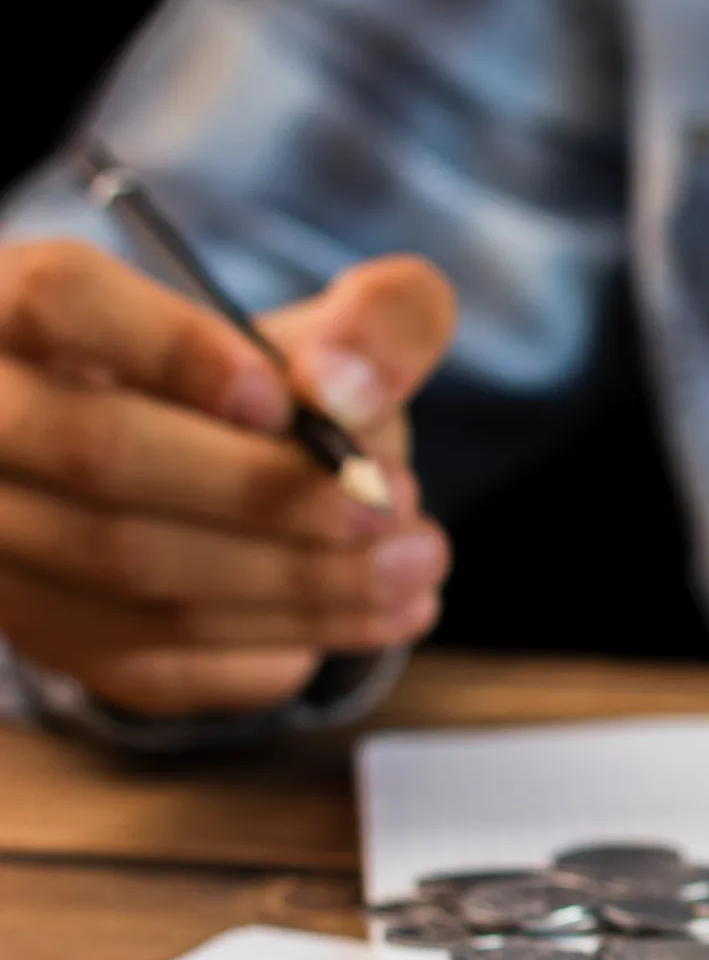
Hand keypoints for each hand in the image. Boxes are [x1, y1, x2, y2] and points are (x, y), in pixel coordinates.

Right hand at [0, 240, 457, 715]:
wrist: (222, 479)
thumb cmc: (270, 394)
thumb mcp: (335, 336)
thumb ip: (379, 324)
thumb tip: (349, 391)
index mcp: (27, 306)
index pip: (61, 299)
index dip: (175, 349)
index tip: (286, 399)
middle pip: (97, 450)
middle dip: (268, 489)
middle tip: (393, 505)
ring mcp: (3, 539)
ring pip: (129, 569)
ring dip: (296, 580)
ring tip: (417, 566)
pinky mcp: (45, 634)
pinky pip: (146, 659)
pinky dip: (266, 648)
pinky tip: (365, 622)